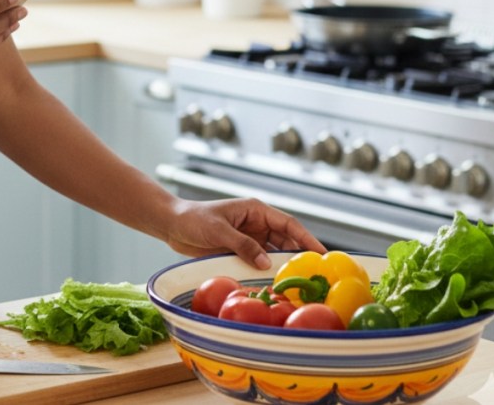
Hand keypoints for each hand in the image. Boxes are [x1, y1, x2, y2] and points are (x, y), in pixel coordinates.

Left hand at [164, 197, 326, 269]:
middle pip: (285, 240)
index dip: (306, 237)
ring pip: (274, 253)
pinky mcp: (240, 251)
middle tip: (314, 275)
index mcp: (254, 210)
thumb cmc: (193, 219)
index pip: (287, 223)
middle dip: (299, 255)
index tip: (321, 253)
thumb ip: (243, 245)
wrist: (172, 225)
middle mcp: (255, 223)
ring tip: (297, 283)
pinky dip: (268, 272)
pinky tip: (275, 284)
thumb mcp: (219, 231)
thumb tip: (267, 263)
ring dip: (283, 265)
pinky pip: (259, 262)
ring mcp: (249, 238)